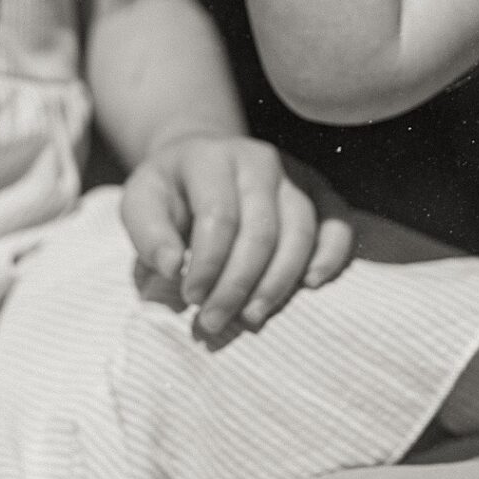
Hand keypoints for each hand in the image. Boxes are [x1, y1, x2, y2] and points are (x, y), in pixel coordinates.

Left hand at [120, 136, 354, 338]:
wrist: (201, 160)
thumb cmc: (169, 191)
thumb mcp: (140, 202)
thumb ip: (148, 232)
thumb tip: (170, 266)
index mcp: (211, 157)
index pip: (218, 216)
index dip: (207, 264)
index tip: (190, 298)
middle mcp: (259, 160)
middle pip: (261, 230)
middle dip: (237, 284)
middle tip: (214, 321)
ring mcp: (293, 174)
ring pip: (301, 231)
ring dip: (278, 282)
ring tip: (252, 317)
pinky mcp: (317, 189)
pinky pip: (337, 221)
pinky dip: (332, 253)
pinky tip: (312, 283)